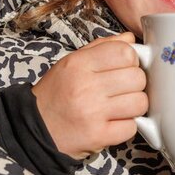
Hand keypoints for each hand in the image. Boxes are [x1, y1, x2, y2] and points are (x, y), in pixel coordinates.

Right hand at [33, 32, 147, 159]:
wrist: (34, 129)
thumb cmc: (56, 94)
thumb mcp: (71, 63)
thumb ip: (102, 47)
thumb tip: (130, 39)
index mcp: (79, 64)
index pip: (125, 53)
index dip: (131, 60)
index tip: (124, 68)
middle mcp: (86, 86)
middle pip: (137, 78)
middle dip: (135, 84)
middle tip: (122, 89)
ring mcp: (92, 112)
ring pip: (139, 103)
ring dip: (134, 106)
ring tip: (120, 107)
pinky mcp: (98, 135)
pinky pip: (132, 127)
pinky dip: (127, 126)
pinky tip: (114, 122)